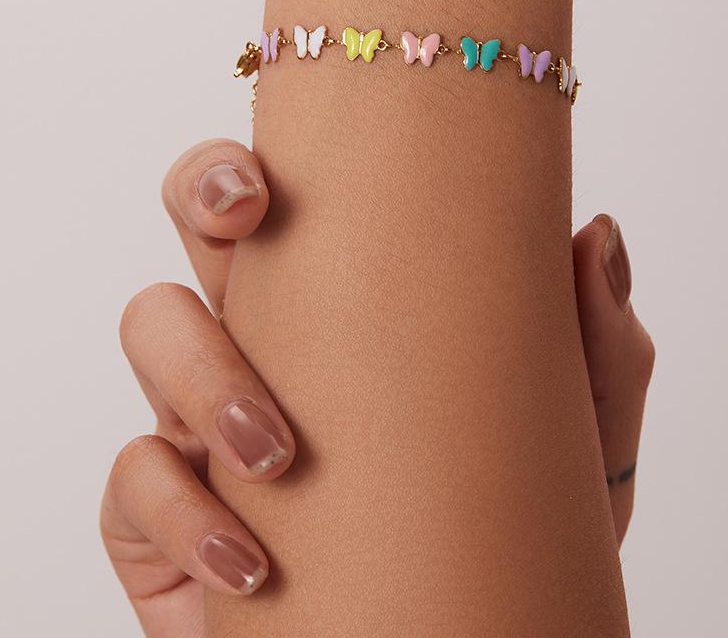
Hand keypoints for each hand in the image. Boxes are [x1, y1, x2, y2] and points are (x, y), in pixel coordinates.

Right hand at [100, 140, 654, 634]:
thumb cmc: (499, 533)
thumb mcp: (570, 450)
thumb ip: (597, 348)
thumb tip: (596, 233)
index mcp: (333, 305)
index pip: (279, 199)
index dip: (249, 163)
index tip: (271, 178)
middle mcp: (257, 340)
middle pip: (192, 222)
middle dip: (198, 195)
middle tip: (243, 221)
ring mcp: (199, 425)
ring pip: (150, 335)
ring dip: (199, 372)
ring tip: (277, 451)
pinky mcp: (162, 523)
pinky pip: (131, 485)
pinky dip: (178, 515)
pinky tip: (250, 565)